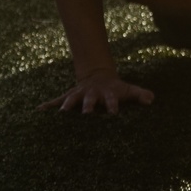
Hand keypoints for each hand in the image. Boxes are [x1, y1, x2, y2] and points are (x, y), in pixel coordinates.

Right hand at [39, 69, 154, 115]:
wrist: (98, 76)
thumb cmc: (116, 88)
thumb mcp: (128, 89)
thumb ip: (140, 94)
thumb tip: (152, 99)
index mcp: (107, 93)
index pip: (111, 99)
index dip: (113, 105)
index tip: (114, 113)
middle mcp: (92, 94)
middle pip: (89, 100)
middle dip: (88, 106)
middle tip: (86, 114)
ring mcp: (79, 94)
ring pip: (71, 99)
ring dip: (66, 105)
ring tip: (60, 113)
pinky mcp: (69, 96)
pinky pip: (57, 100)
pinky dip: (48, 105)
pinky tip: (38, 110)